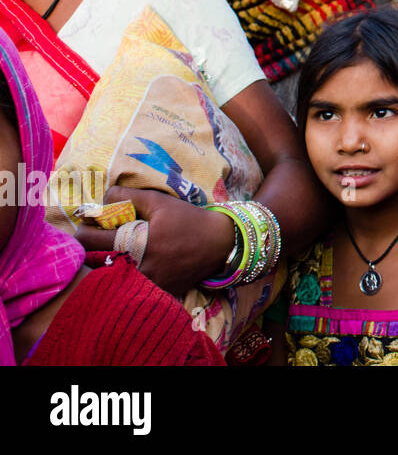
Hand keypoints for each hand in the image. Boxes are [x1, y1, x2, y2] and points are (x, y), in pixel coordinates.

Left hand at [74, 186, 234, 296]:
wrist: (221, 244)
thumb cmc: (188, 220)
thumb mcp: (159, 201)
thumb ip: (127, 197)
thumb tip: (102, 198)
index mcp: (135, 244)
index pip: (88, 241)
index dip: (84, 229)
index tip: (90, 224)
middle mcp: (137, 269)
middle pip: (94, 262)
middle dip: (94, 247)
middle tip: (104, 236)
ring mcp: (146, 285)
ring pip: (109, 276)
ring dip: (108, 262)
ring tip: (119, 248)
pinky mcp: (156, 293)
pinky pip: (129, 286)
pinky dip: (126, 275)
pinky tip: (137, 261)